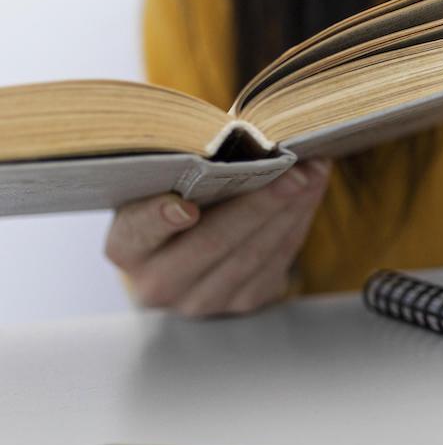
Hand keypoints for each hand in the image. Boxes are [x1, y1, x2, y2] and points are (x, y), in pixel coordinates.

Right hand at [104, 160, 330, 316]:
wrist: (192, 253)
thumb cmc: (179, 199)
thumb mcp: (166, 186)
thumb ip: (190, 170)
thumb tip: (250, 142)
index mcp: (127, 248)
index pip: (138, 232)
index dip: (160, 219)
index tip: (185, 207)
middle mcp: (158, 284)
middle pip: (212, 242)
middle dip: (259, 204)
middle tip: (293, 173)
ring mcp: (201, 301)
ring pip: (252, 254)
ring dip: (289, 211)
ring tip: (312, 174)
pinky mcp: (242, 303)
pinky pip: (276, 262)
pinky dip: (297, 223)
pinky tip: (311, 193)